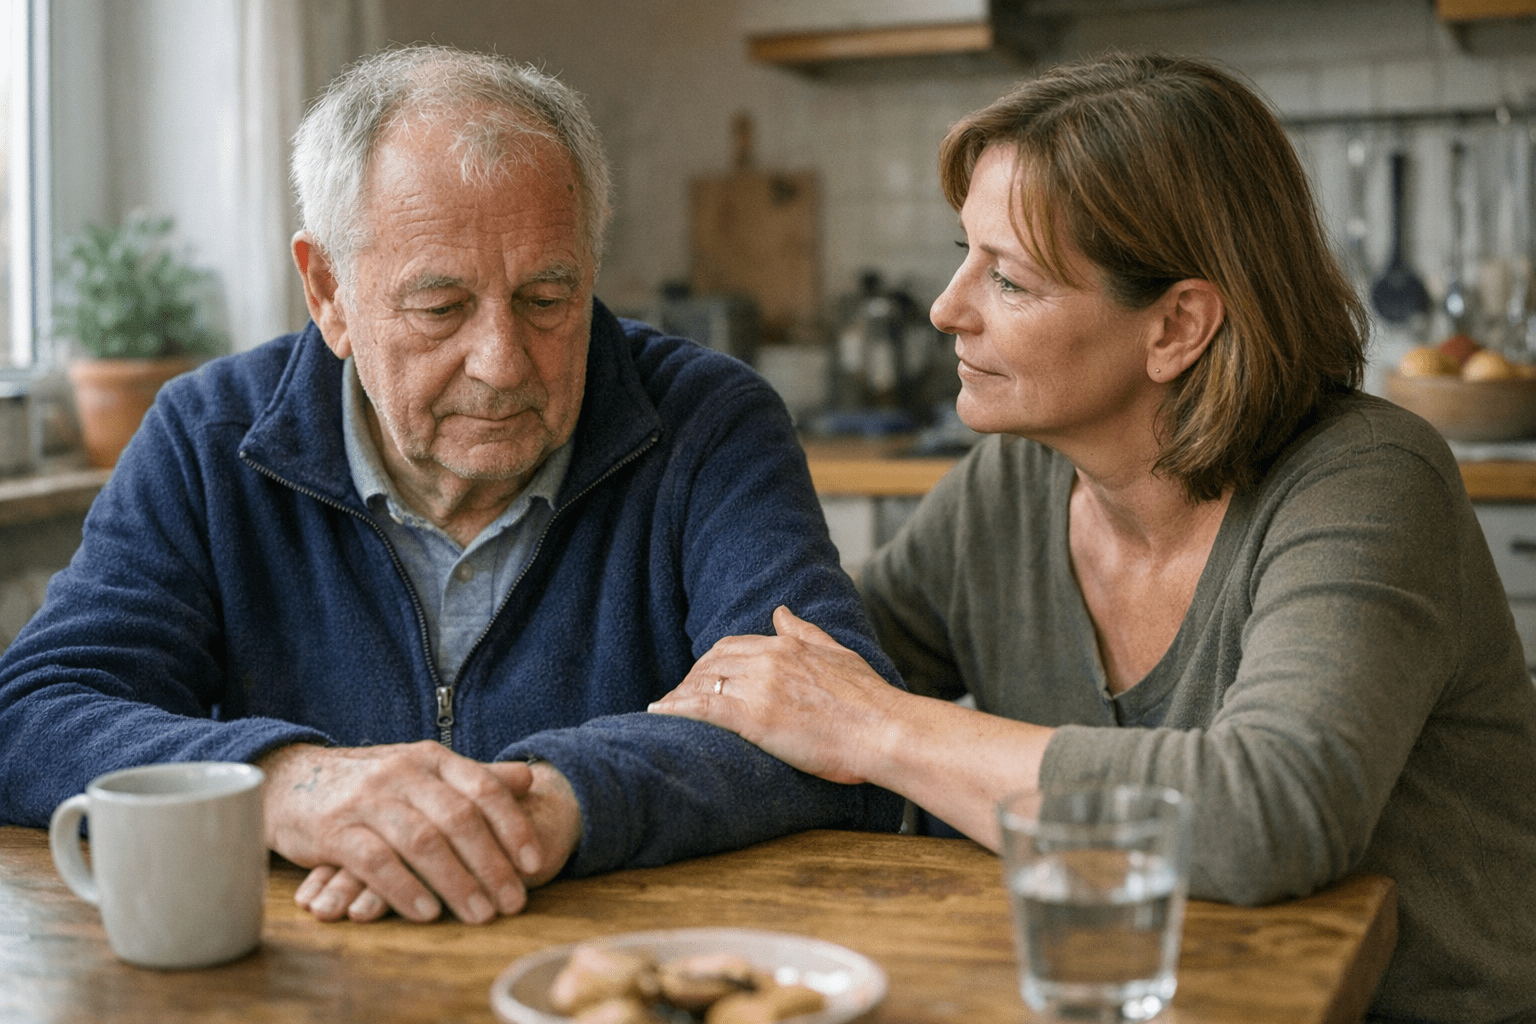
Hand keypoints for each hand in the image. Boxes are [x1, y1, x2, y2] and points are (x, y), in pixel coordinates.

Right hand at [260, 742, 579, 923]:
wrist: (291, 779)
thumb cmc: (371, 784)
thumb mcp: (423, 770)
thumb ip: (474, 777)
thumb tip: (529, 779)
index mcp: (431, 758)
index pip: (483, 788)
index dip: (512, 826)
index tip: (534, 863)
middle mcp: (403, 773)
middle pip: (459, 818)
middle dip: (491, 864)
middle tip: (513, 901)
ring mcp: (367, 800)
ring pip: (422, 841)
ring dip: (456, 882)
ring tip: (480, 914)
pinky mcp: (334, 830)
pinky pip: (375, 861)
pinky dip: (404, 889)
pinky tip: (427, 912)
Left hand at [648, 606, 902, 784]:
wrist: (884, 730)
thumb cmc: (870, 700)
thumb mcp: (837, 653)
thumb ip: (805, 632)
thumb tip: (780, 611)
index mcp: (787, 646)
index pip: (733, 646)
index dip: (711, 663)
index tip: (701, 677)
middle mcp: (769, 660)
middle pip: (712, 663)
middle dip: (691, 679)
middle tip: (678, 696)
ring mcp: (760, 688)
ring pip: (703, 683)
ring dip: (679, 694)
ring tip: (664, 709)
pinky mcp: (754, 718)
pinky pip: (703, 708)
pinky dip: (676, 708)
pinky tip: (660, 714)